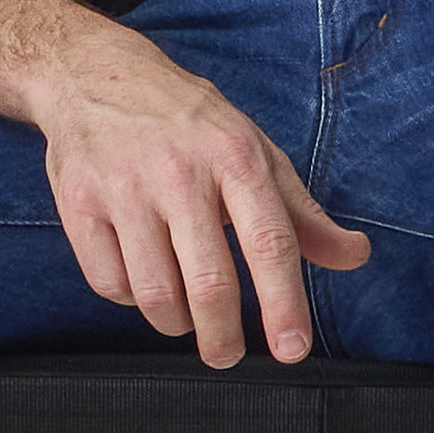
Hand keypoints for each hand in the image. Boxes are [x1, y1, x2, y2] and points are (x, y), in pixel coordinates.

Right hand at [34, 28, 367, 365]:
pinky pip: (109, 282)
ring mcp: (123, 190)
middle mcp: (179, 173)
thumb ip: (303, 213)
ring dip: (175, 322)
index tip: (292, 349)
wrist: (93, 77)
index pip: (269, 242)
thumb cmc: (186, 121)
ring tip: (184, 317)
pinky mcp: (78, 205)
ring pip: (154, 293)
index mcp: (234, 157)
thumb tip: (355, 255)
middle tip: (226, 355)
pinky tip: (142, 281)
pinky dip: (130, 298)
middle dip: (223, 336)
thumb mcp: (254, 151)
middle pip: (209, 281)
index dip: (284, 303)